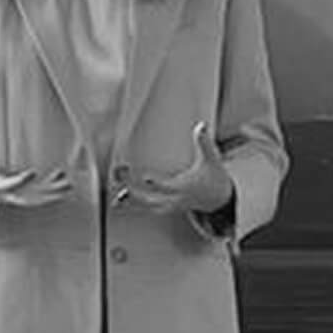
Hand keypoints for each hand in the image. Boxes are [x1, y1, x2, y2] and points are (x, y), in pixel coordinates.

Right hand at [0, 130, 73, 209]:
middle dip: (47, 192)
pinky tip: (66, 181)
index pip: (9, 184)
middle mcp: (8, 194)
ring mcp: (16, 197)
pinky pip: (39, 196)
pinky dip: (52, 189)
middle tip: (65, 184)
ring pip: (38, 198)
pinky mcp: (21, 195)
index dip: (21, 180)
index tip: (33, 173)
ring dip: (55, 192)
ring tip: (70, 185)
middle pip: (30, 196)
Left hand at [110, 121, 233, 217]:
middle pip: (151, 200)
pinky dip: (132, 204)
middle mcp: (174, 200)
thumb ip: (204, 143)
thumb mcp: (212, 159)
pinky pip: (145, 207)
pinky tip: (117, 200)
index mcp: (185, 188)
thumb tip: (201, 125)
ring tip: (114, 195)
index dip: (157, 183)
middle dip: (134, 193)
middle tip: (119, 178)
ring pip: (145, 206)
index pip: (169, 187)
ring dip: (129, 200)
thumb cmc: (214, 176)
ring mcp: (168, 205)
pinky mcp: (164, 207)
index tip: (144, 178)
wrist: (218, 199)